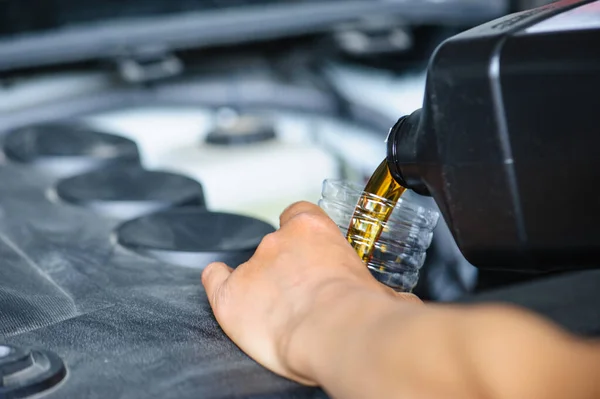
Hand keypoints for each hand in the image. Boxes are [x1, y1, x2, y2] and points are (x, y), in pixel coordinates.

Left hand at [201, 201, 419, 384]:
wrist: (339, 332)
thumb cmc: (362, 311)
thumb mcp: (382, 292)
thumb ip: (384, 290)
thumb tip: (402, 302)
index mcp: (313, 230)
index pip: (297, 215)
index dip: (299, 233)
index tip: (306, 250)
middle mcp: (278, 241)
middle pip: (275, 245)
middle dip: (285, 267)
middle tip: (300, 293)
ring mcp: (252, 266)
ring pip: (249, 267)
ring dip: (260, 284)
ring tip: (277, 310)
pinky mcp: (230, 295)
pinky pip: (215, 279)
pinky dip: (218, 282)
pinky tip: (224, 287)